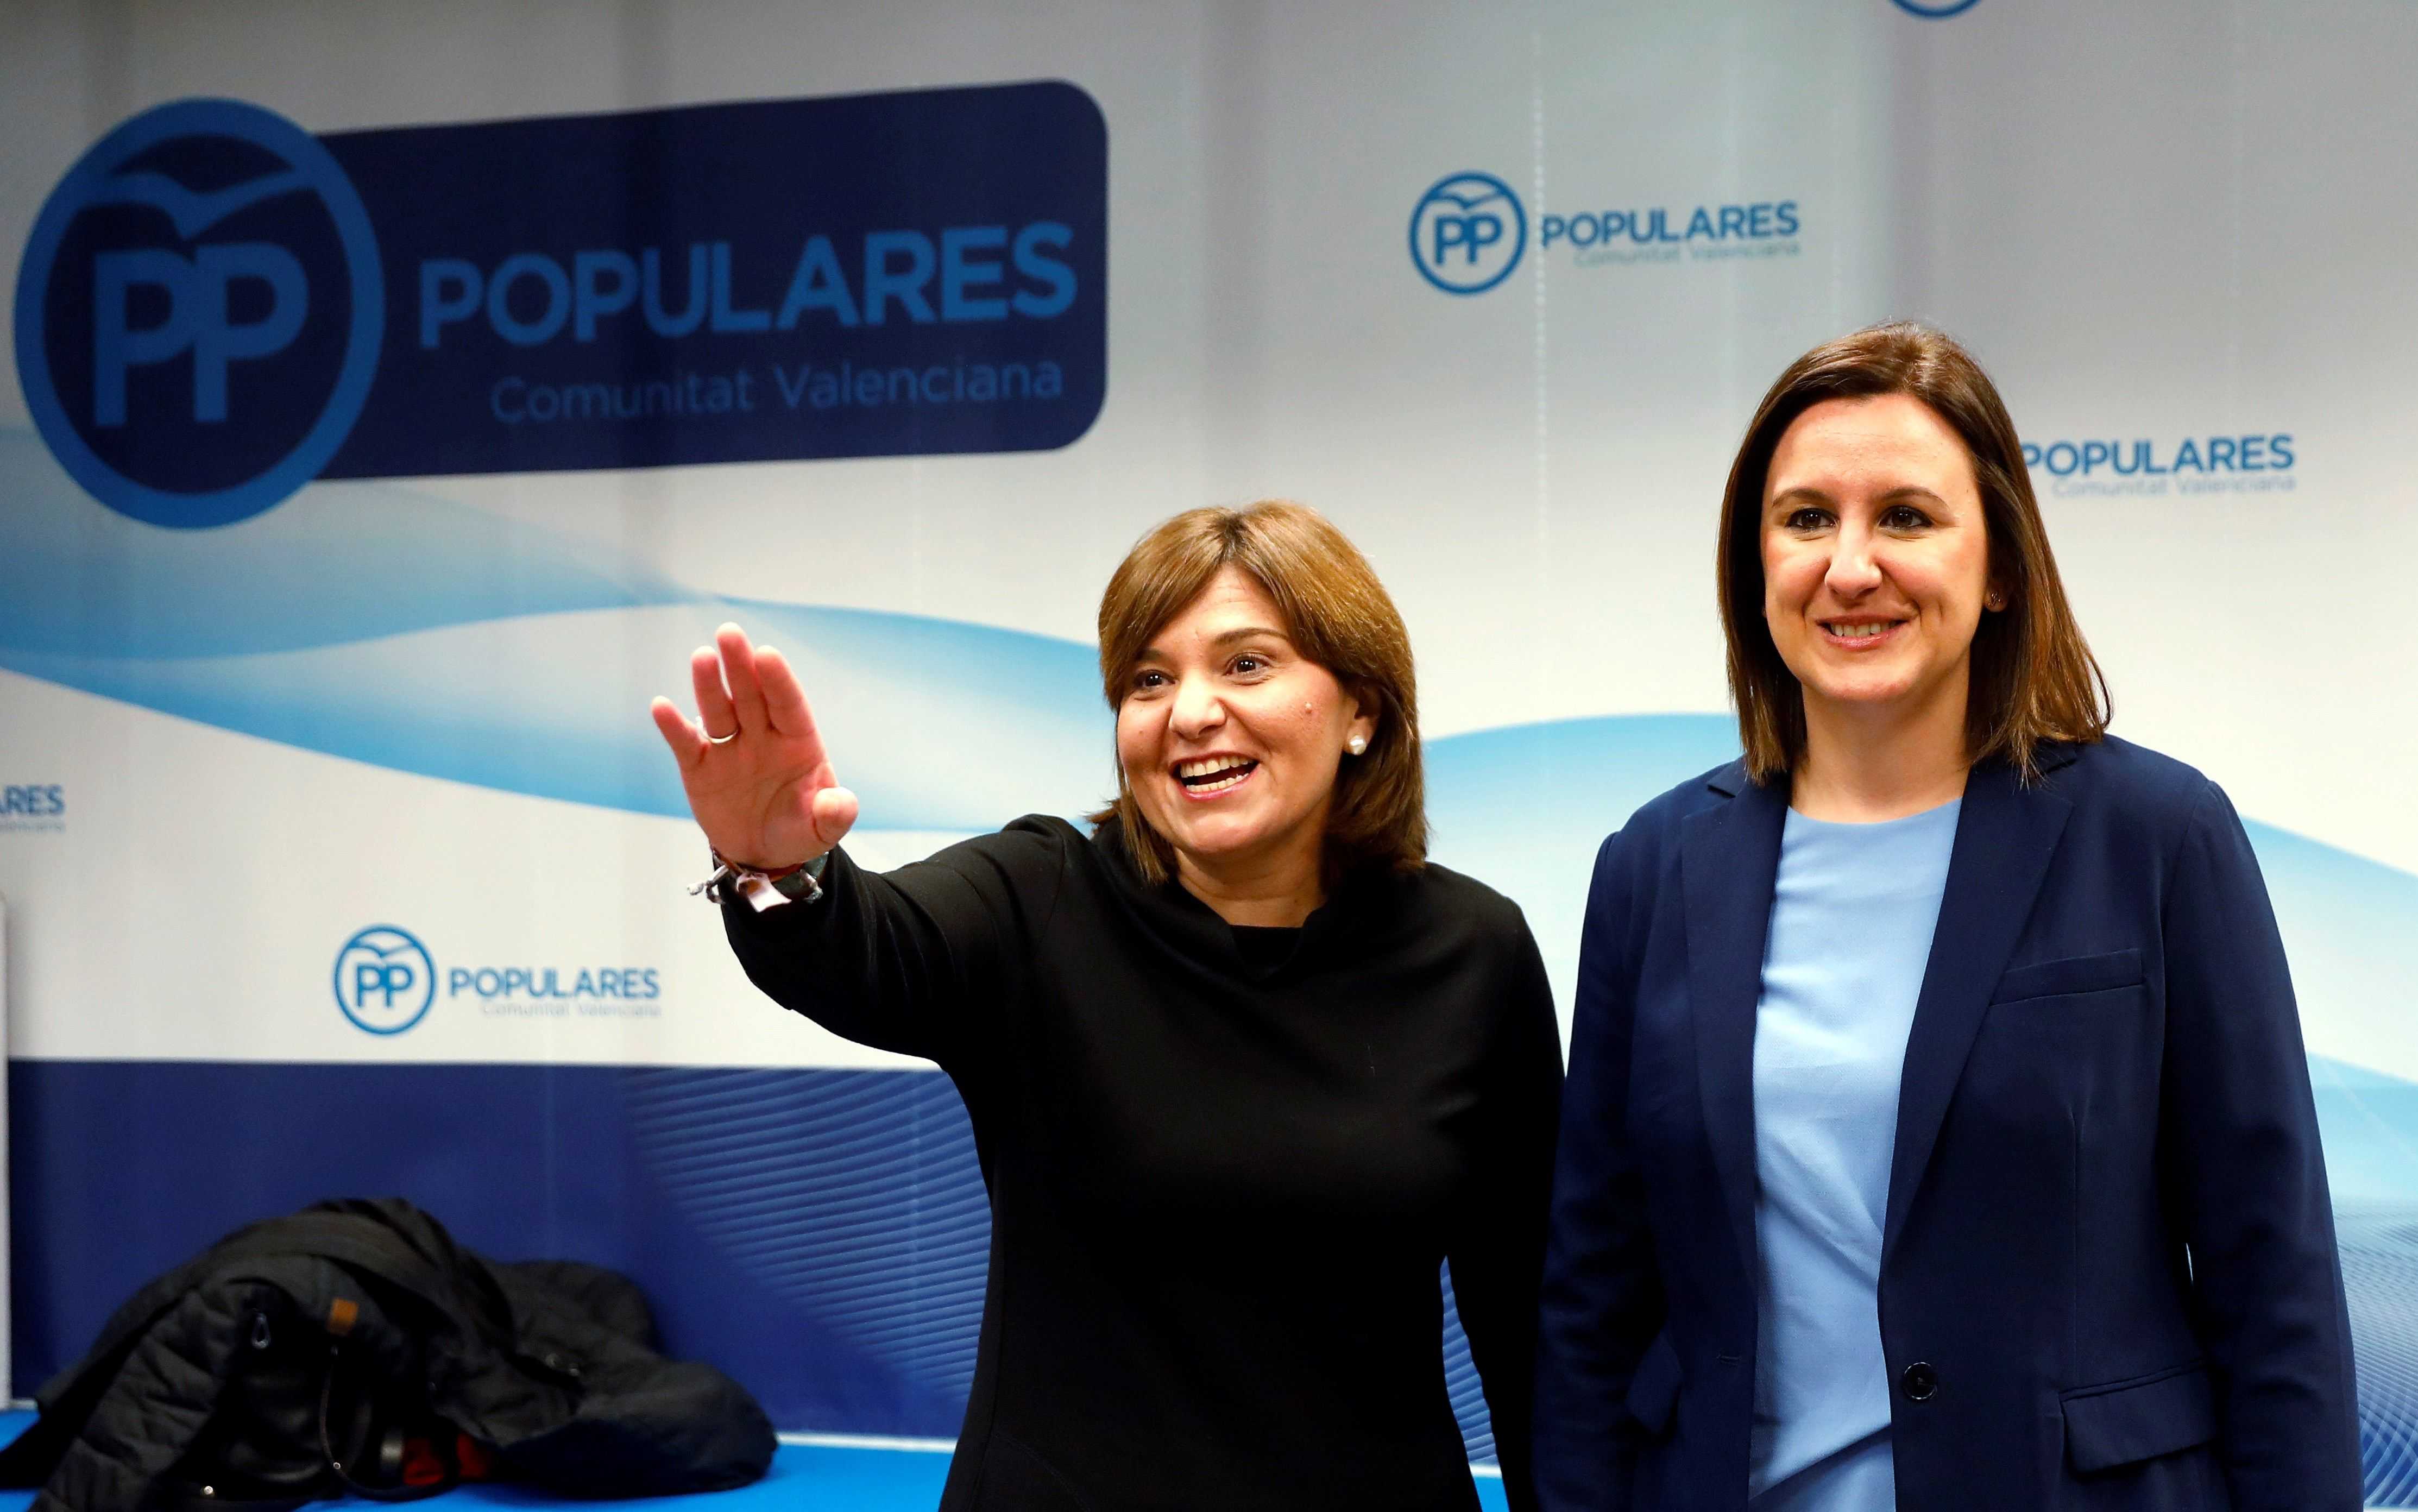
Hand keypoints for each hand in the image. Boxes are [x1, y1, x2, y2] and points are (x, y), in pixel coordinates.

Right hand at [650, 623, 858, 871]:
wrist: (763, 854)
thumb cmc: (798, 830)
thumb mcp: (822, 829)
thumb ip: (835, 814)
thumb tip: (841, 804)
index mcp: (797, 742)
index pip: (788, 705)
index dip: (778, 681)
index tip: (767, 655)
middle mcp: (762, 736)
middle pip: (751, 695)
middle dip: (741, 665)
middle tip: (729, 632)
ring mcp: (730, 749)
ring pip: (719, 711)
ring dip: (709, 685)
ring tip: (702, 657)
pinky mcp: (701, 768)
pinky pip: (686, 744)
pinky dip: (674, 726)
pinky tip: (661, 706)